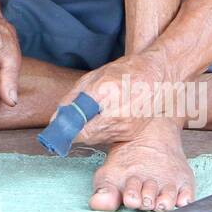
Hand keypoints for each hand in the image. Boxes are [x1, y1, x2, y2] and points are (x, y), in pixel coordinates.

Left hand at [54, 50, 175, 145]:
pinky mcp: (132, 133)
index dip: (64, 129)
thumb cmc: (121, 73)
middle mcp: (117, 113)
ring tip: (94, 113)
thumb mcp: (91, 79)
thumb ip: (71, 100)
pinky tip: (107, 117)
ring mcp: (127, 126)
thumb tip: (56, 120)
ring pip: (96, 138)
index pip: (78, 124)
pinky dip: (102, 131)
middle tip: (71, 120)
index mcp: (105, 93)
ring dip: (88, 131)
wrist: (155, 75)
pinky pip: (108, 138)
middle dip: (74, 130)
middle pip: (86, 135)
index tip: (56, 129)